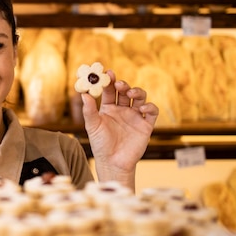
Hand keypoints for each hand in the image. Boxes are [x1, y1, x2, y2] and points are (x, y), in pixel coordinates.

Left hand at [81, 69, 158, 189]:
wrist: (113, 163)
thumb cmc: (100, 145)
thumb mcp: (92, 126)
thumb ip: (89, 111)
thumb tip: (83, 94)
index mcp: (109, 108)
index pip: (110, 90)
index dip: (109, 81)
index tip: (107, 72)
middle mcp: (122, 110)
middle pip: (125, 91)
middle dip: (123, 85)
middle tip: (119, 84)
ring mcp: (135, 116)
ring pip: (139, 98)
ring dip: (137, 92)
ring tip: (130, 94)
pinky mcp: (146, 125)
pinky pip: (151, 112)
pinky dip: (149, 106)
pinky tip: (142, 107)